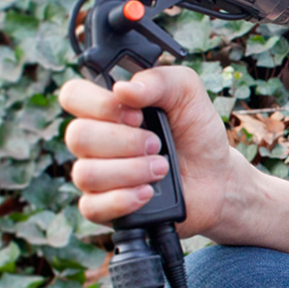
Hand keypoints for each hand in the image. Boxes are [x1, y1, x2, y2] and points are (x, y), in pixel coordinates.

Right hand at [61, 65, 250, 234]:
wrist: (216, 178)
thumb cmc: (196, 133)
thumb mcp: (187, 93)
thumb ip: (158, 79)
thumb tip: (123, 89)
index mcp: (107, 109)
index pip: (72, 96)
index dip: (99, 104)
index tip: (137, 114)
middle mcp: (95, 141)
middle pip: (78, 136)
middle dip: (125, 142)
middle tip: (157, 144)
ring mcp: (97, 175)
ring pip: (85, 173)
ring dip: (130, 171)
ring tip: (161, 168)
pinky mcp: (104, 207)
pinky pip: (91, 207)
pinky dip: (123, 199)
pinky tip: (148, 193)